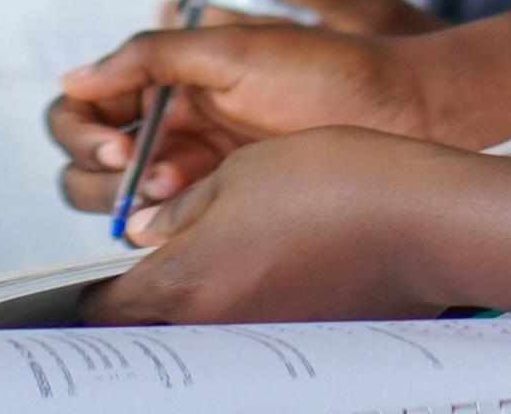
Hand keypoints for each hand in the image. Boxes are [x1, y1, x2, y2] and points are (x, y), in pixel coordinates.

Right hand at [47, 22, 425, 212]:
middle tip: (143, 169)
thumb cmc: (326, 71)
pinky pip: (155, 222)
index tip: (116, 142)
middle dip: (98, 167)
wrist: (396, 111)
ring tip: (177, 185)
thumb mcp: (239, 52)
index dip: (81, 124)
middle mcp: (172, 117)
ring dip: (124, 195)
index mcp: (171, 73)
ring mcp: (190, 162)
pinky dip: (154, 220)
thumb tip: (76, 76)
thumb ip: (154, 56)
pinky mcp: (212, 202)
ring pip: (111, 194)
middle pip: (85, 154)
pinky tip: (190, 206)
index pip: (84, 101)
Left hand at [81, 127, 454, 324]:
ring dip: (200, 295)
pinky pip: (250, 325)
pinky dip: (247, 299)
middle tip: (155, 254)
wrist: (417, 219)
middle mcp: (212, 327)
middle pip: (151, 325)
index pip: (107, 306)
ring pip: (202, 326)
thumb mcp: (242, 169)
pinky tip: (272, 259)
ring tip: (222, 247)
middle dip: (144, 294)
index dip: (93, 285)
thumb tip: (151, 226)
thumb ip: (184, 205)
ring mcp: (258, 340)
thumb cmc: (331, 180)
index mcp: (185, 281)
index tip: (93, 266)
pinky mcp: (298, 340)